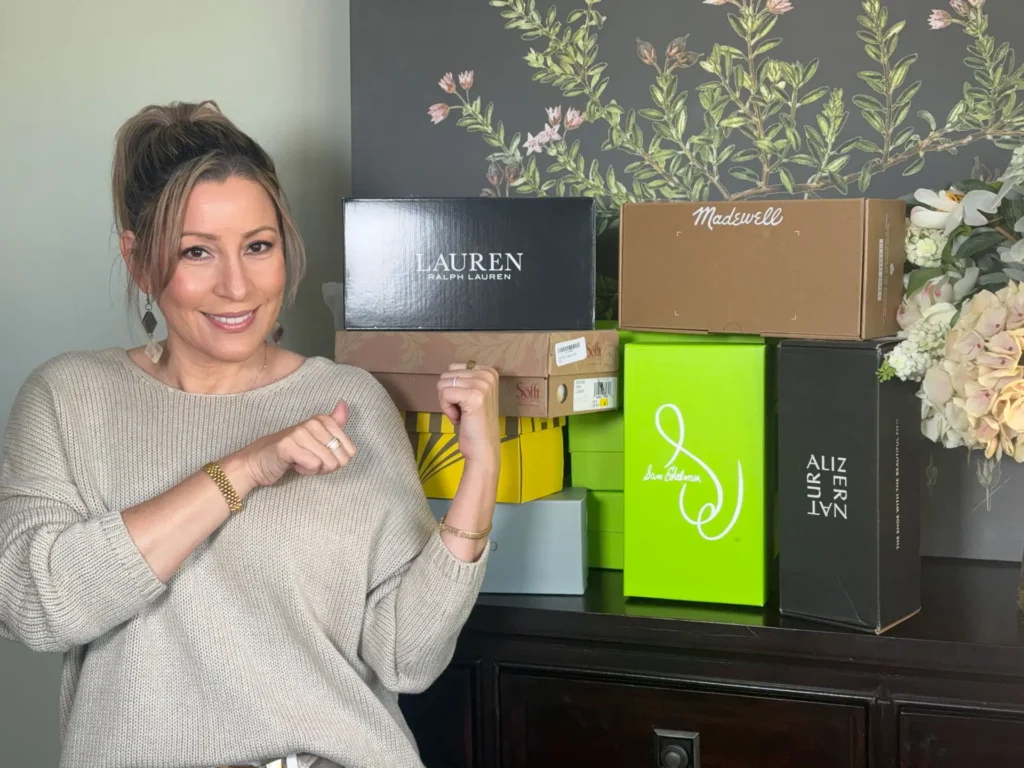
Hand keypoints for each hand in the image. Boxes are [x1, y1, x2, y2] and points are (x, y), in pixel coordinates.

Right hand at [231, 400, 357, 488]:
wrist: (257, 461)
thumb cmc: (291, 452)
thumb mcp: (317, 438)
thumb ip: (334, 423)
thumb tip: (345, 403)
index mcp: (322, 420)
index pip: (350, 450)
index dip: (337, 460)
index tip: (321, 456)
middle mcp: (313, 423)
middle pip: (341, 458)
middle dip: (327, 467)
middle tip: (310, 461)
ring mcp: (300, 433)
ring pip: (328, 462)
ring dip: (315, 469)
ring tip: (300, 462)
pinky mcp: (288, 446)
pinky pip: (313, 465)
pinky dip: (305, 471)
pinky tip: (293, 464)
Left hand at [437, 363, 499, 467]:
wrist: (483, 448)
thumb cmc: (475, 423)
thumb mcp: (473, 394)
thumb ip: (464, 379)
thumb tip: (447, 371)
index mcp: (489, 371)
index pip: (453, 369)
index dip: (453, 388)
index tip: (465, 403)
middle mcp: (488, 375)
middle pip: (446, 375)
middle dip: (448, 395)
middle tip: (463, 411)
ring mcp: (482, 385)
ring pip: (442, 384)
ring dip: (447, 403)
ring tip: (462, 414)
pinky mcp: (473, 396)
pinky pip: (444, 394)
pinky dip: (446, 409)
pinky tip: (459, 418)